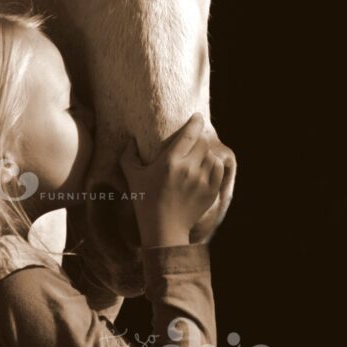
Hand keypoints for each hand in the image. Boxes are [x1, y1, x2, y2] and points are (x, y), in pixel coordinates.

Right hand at [120, 113, 235, 247]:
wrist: (164, 230)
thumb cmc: (145, 202)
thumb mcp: (133, 178)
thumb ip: (128, 156)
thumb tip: (130, 141)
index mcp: (170, 162)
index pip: (189, 134)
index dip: (195, 122)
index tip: (197, 117)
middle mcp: (188, 169)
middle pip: (202, 143)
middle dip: (198, 139)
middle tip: (193, 141)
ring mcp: (202, 181)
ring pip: (212, 155)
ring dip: (206, 153)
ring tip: (198, 156)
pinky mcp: (211, 191)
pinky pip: (218, 169)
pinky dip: (214, 165)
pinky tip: (206, 166)